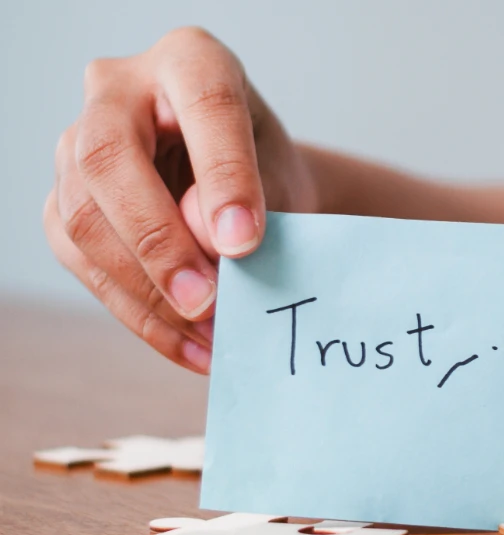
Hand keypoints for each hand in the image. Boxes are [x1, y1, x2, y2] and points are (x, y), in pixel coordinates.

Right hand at [43, 27, 317, 372]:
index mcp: (190, 60)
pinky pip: (81, 261)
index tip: (247, 242)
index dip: (224, 175)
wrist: (249, 193)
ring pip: (83, 216)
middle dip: (159, 241)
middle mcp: (118, 90)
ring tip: (211, 335)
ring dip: (147, 289)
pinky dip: (140, 314)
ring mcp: (78, 144)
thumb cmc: (269, 176)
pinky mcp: (64, 201)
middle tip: (210, 302)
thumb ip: (255, 200)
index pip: (203, 104)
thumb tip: (211, 244)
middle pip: (110, 158)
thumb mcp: (282, 179)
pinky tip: (192, 348)